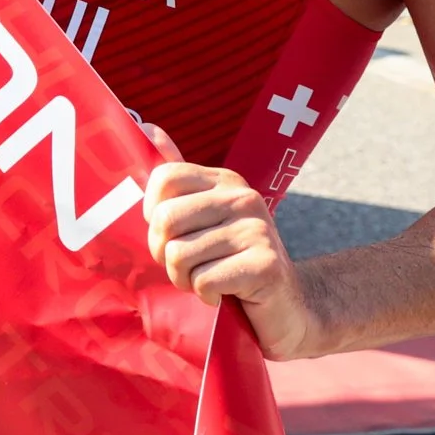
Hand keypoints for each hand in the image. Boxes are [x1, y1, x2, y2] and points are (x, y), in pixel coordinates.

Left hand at [143, 124, 322, 358]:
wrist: (289, 308)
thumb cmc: (232, 262)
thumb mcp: (204, 217)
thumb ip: (176, 178)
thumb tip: (145, 126)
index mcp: (225, 181)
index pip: (163, 178)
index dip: (152, 213)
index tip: (170, 234)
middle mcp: (243, 197)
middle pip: (165, 219)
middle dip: (163, 253)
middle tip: (186, 266)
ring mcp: (257, 229)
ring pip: (179, 254)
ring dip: (184, 279)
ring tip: (207, 281)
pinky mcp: (266, 265)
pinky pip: (203, 281)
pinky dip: (205, 296)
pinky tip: (225, 295)